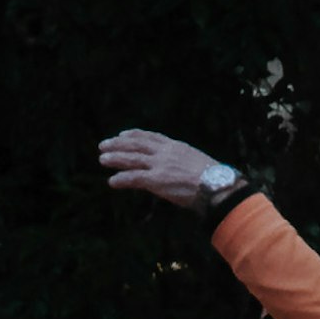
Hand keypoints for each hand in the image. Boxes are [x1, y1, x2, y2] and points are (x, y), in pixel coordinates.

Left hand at [100, 128, 228, 205]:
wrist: (217, 184)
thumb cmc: (213, 178)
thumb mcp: (197, 162)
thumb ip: (183, 163)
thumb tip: (179, 169)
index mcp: (175, 146)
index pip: (150, 136)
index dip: (134, 134)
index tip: (122, 134)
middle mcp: (165, 152)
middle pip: (136, 144)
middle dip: (118, 144)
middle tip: (103, 145)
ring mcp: (160, 165)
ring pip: (132, 158)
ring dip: (115, 158)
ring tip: (102, 160)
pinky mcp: (157, 180)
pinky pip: (134, 178)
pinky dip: (122, 179)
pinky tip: (112, 181)